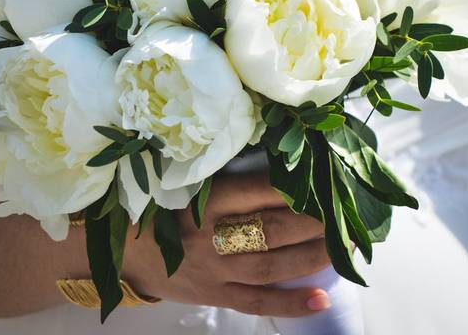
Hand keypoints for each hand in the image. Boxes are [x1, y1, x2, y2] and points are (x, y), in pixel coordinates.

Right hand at [120, 173, 332, 317]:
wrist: (122, 251)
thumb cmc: (160, 209)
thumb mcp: (185, 185)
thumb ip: (225, 180)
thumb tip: (279, 165)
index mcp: (202, 200)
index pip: (255, 190)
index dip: (292, 187)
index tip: (323, 178)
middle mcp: (209, 235)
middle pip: (271, 229)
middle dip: (313, 222)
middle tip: (345, 213)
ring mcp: (213, 270)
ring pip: (271, 265)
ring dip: (312, 257)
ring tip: (344, 247)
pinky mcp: (214, 295)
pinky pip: (257, 302)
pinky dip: (290, 303)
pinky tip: (321, 299)